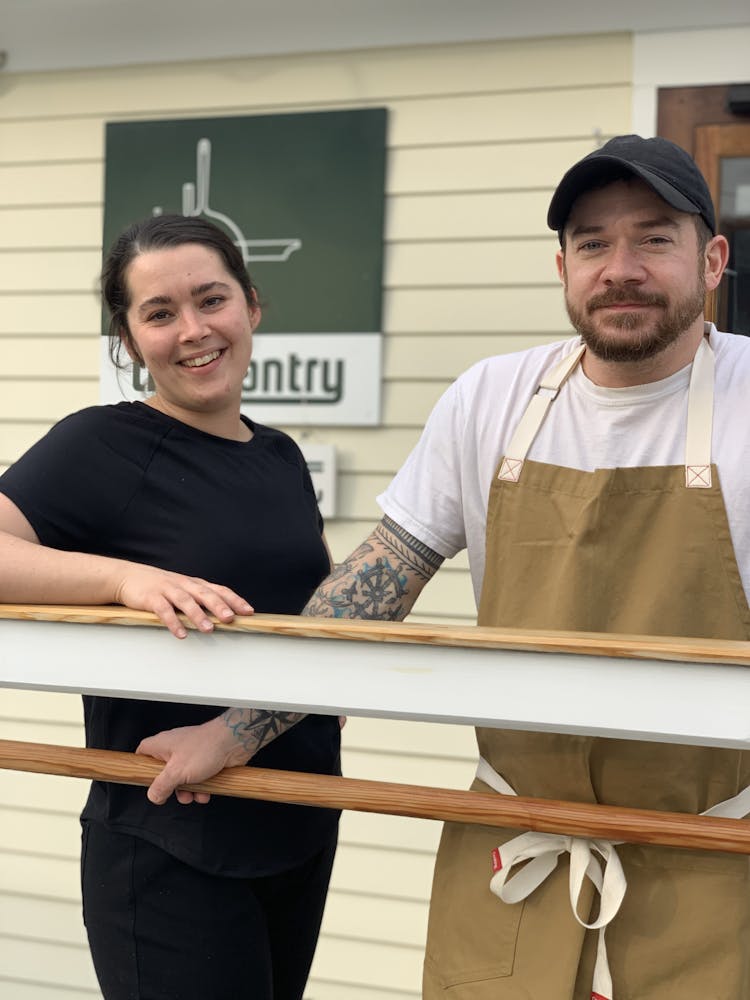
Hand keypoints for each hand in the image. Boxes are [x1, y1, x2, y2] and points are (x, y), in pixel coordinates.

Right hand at [113, 564, 252, 637]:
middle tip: (230, 618)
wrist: (128, 576)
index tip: (248, 611)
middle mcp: (184, 585)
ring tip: (208, 629)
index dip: (234, 600)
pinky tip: (181, 634)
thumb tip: (222, 615)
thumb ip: (199, 600)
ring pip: (186, 601)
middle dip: (219, 606)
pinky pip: (164, 610)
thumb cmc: (160, 587)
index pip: (218, 590)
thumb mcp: (182, 590)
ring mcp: (168, 590)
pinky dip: (173, 622)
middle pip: (205, 594)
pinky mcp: (151, 597)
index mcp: (194, 584)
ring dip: (198, 615)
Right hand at [136, 715, 250, 805]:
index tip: (143, 781)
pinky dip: (201, 787)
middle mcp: (176, 748)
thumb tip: (153, 796)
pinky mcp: (205, 761)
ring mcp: (191, 755)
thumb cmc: (206, 747)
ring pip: (182, 778)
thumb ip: (161, 786)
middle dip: (171, 788)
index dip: (141, 767)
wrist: (235, 742)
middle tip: (176, 793)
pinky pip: (198, 779)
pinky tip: (206, 792)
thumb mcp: (177, 772)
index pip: (143, 753)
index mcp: (163, 744)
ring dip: (188, 791)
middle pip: (164, 772)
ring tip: (195, 795)